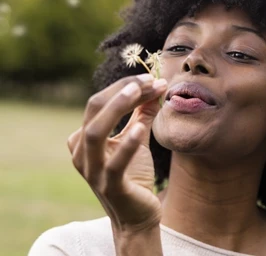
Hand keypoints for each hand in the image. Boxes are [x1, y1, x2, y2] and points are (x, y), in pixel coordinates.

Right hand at [67, 74, 166, 233]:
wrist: (136, 215)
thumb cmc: (133, 175)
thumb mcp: (136, 140)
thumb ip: (141, 115)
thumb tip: (154, 88)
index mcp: (84, 138)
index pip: (100, 103)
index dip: (125, 87)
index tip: (152, 78)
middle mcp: (81, 152)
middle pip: (94, 110)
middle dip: (122, 91)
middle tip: (148, 79)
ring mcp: (92, 170)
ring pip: (95, 132)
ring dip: (118, 107)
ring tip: (140, 91)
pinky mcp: (109, 186)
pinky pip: (115, 163)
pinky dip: (127, 143)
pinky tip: (142, 128)